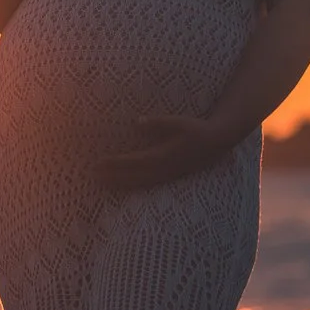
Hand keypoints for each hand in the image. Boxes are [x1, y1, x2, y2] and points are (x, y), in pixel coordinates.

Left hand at [101, 114, 232, 189]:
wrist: (218, 143)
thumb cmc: (196, 129)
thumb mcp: (177, 122)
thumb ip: (156, 123)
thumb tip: (136, 122)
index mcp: (164, 155)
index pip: (134, 162)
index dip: (116, 164)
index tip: (99, 163)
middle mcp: (165, 169)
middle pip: (133, 176)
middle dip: (113, 177)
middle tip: (92, 176)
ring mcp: (168, 176)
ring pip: (140, 183)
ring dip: (121, 184)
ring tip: (102, 184)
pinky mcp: (171, 177)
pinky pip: (149, 185)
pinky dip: (134, 187)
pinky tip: (124, 187)